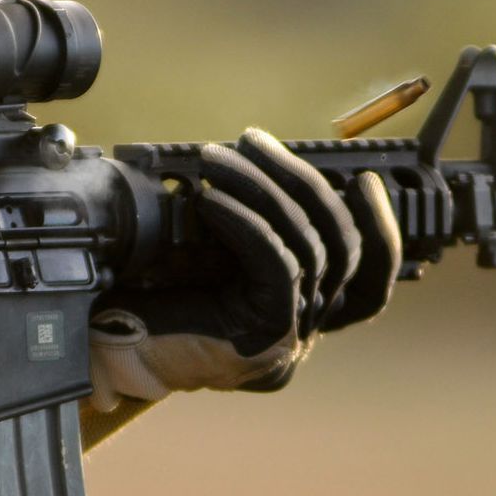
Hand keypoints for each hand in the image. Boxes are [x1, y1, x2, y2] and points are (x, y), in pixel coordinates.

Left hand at [88, 127, 399, 408]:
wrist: (114, 355)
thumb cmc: (154, 304)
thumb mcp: (210, 254)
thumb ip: (250, 223)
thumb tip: (259, 162)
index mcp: (303, 307)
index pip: (370, 277)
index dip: (382, 227)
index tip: (368, 179)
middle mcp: (310, 323)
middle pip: (342, 244)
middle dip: (302, 180)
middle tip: (252, 140)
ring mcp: (295, 332)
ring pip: (311, 245)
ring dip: (263, 188)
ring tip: (217, 158)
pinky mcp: (270, 333)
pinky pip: (278, 263)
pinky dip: (248, 222)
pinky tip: (212, 200)